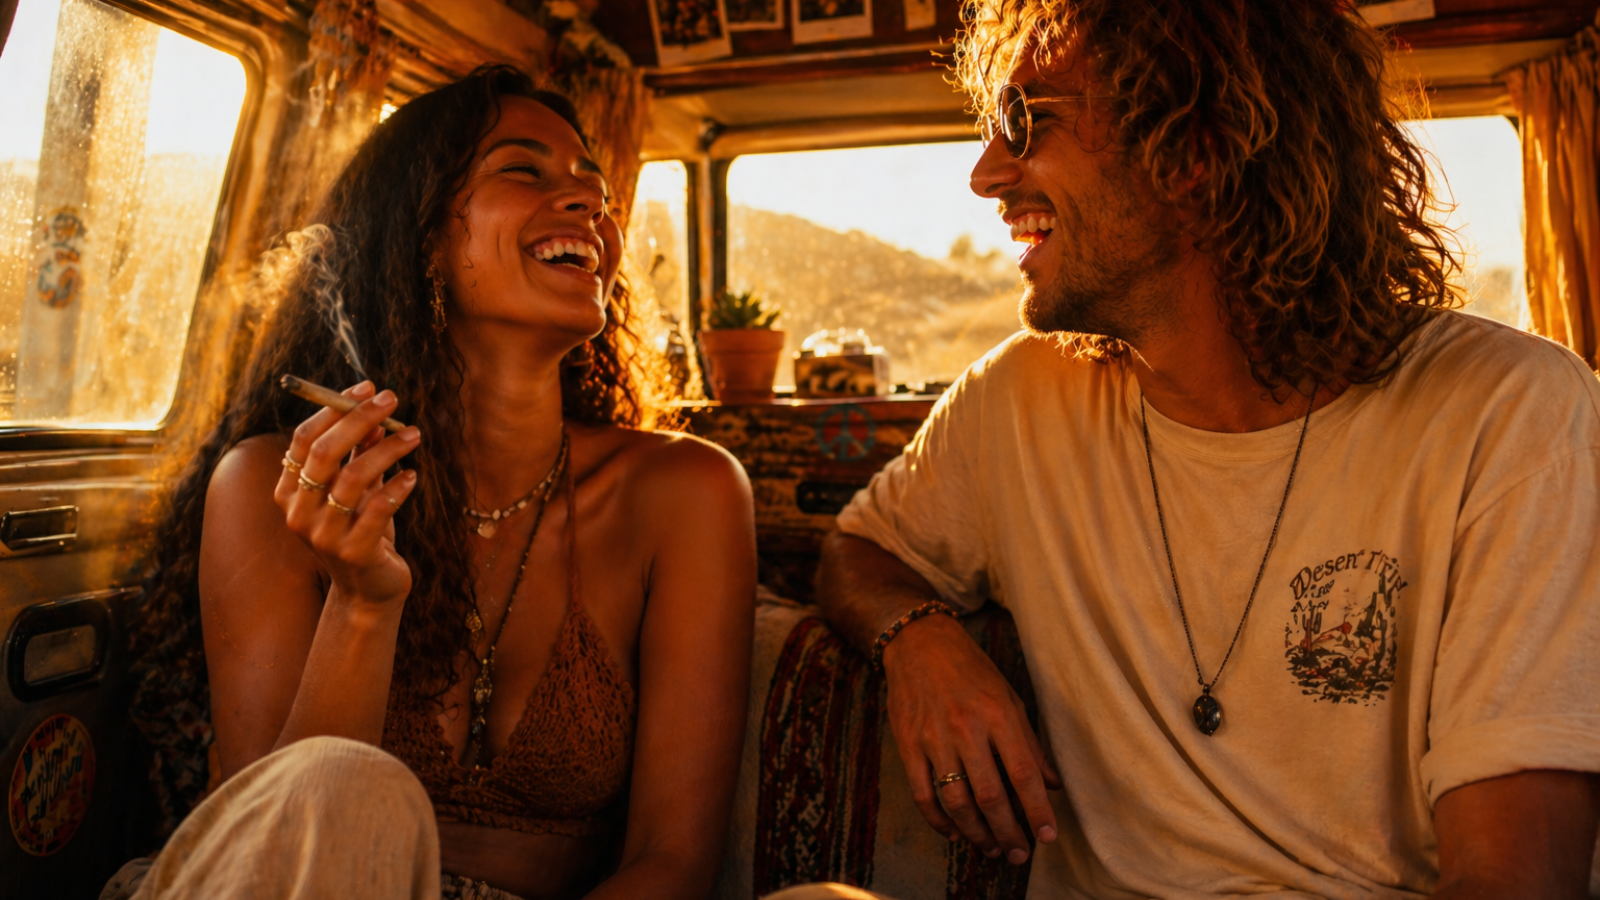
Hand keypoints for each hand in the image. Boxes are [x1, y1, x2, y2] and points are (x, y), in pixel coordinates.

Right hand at [274, 381, 421, 606]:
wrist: (369, 590)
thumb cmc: (362, 531)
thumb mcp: (358, 490)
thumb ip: (359, 456)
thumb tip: (374, 416)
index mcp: (290, 492)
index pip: (305, 439)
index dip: (334, 409)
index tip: (366, 388)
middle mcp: (298, 512)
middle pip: (325, 453)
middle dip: (359, 419)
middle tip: (391, 399)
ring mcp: (322, 534)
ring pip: (353, 478)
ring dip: (387, 449)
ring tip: (414, 435)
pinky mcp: (353, 552)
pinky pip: (377, 509)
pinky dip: (397, 487)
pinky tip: (412, 476)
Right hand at [882, 612, 1062, 863]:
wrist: (919, 643)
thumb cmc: (970, 669)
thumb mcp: (1009, 697)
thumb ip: (1030, 743)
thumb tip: (1053, 784)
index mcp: (998, 715)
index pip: (1024, 774)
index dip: (1037, 811)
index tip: (1048, 837)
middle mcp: (966, 728)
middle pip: (990, 796)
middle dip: (1008, 833)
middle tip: (1018, 855)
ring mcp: (934, 738)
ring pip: (956, 801)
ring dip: (976, 833)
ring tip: (990, 848)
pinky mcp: (908, 744)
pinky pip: (923, 794)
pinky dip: (939, 821)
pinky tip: (954, 833)